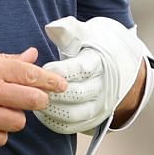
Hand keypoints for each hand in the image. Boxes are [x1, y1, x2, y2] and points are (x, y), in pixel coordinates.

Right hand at [0, 47, 67, 148]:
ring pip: (19, 122)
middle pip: (34, 101)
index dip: (52, 82)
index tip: (62, 87)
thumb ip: (5, 60)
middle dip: (36, 101)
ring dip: (13, 118)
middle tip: (29, 100)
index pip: (34, 75)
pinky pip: (1, 140)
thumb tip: (31, 55)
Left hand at [35, 16, 149, 136]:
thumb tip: (52, 28)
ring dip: (53, 110)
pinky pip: (73, 126)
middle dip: (53, 93)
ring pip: (74, 114)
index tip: (45, 69)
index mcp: (99, 63)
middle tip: (32, 89)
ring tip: (34, 101)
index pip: (80, 69)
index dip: (61, 71)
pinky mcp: (94, 119)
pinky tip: (42, 114)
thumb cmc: (94, 47)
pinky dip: (56, 122)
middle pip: (77, 94)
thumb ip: (68, 30)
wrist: (121, 67)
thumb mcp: (84, 34)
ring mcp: (100, 105)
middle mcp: (103, 86)